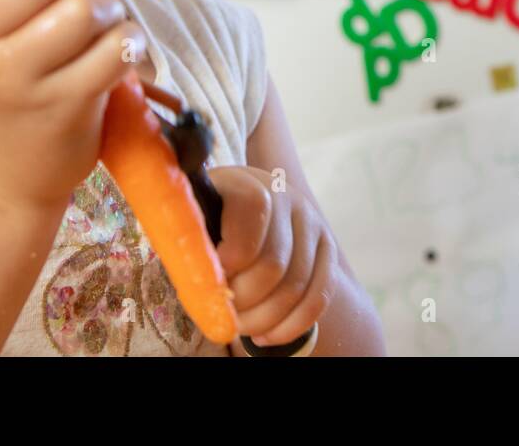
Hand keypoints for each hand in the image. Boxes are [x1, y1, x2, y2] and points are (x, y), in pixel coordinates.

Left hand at [209, 165, 338, 346]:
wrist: (238, 212)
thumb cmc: (205, 223)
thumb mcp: (191, 221)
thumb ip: (192, 242)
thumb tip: (205, 285)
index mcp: (247, 181)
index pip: (252, 210)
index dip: (233, 252)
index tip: (214, 277)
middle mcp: (286, 196)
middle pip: (274, 262)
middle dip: (245, 299)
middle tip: (224, 312)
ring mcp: (311, 223)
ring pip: (297, 285)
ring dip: (265, 318)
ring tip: (241, 326)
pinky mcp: (327, 249)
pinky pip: (319, 296)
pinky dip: (293, 325)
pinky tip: (267, 336)